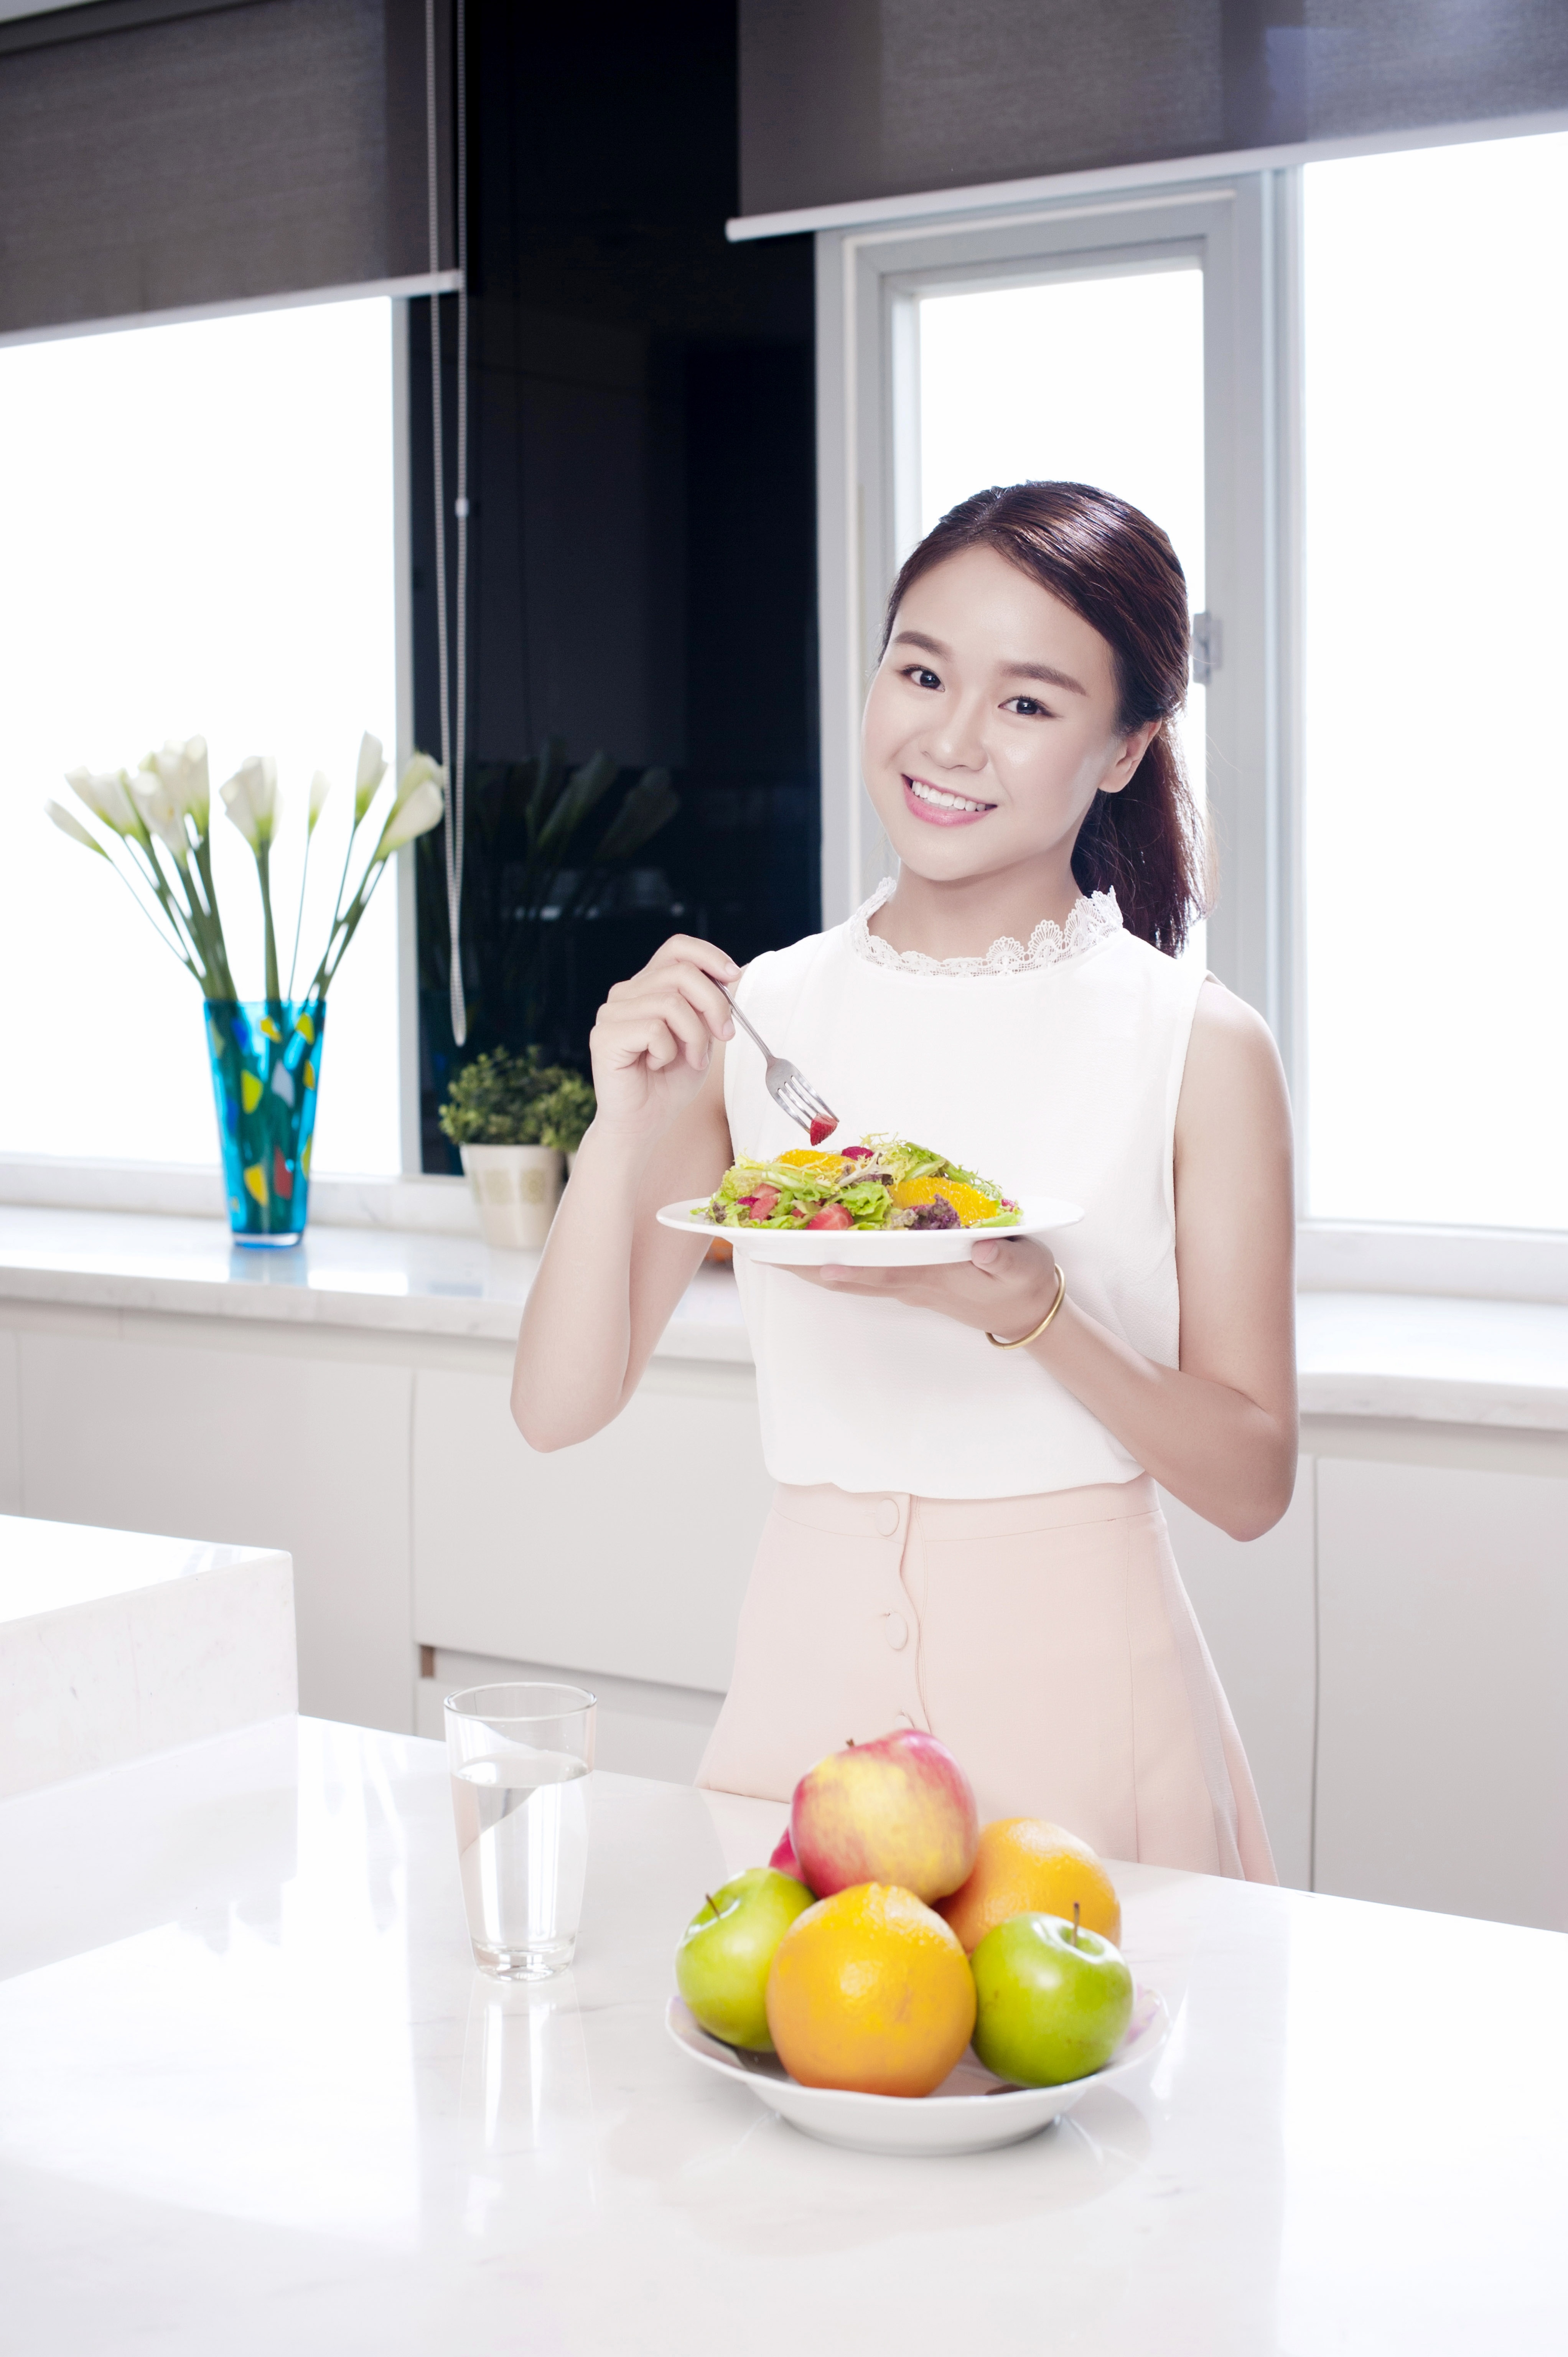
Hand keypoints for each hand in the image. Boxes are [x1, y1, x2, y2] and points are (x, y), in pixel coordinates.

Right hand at [588, 934, 738, 1146]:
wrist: (643, 1124)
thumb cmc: (669, 1083)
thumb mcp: (700, 1037)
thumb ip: (707, 1006)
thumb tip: (730, 977)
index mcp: (647, 987)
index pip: (677, 949)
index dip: (709, 956)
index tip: (733, 977)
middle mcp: (625, 993)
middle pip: (681, 973)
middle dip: (714, 1005)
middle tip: (724, 1036)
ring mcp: (611, 1013)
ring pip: (671, 1002)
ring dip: (694, 1036)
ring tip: (690, 1060)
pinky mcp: (604, 1036)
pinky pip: (654, 1029)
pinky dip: (668, 1052)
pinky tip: (656, 1066)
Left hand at [793, 1234, 1061, 1340]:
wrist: (1029, 1314)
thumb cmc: (1023, 1284)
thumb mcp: (1021, 1268)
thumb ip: (1000, 1259)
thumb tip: (980, 1249)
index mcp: (933, 1277)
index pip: (884, 1273)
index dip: (851, 1268)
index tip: (816, 1262)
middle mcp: (912, 1283)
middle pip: (852, 1278)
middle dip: (808, 1267)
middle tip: (766, 1252)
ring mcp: (908, 1284)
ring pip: (853, 1277)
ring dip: (814, 1266)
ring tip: (776, 1250)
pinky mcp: (912, 1280)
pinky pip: (865, 1272)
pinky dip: (838, 1262)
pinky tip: (818, 1251)